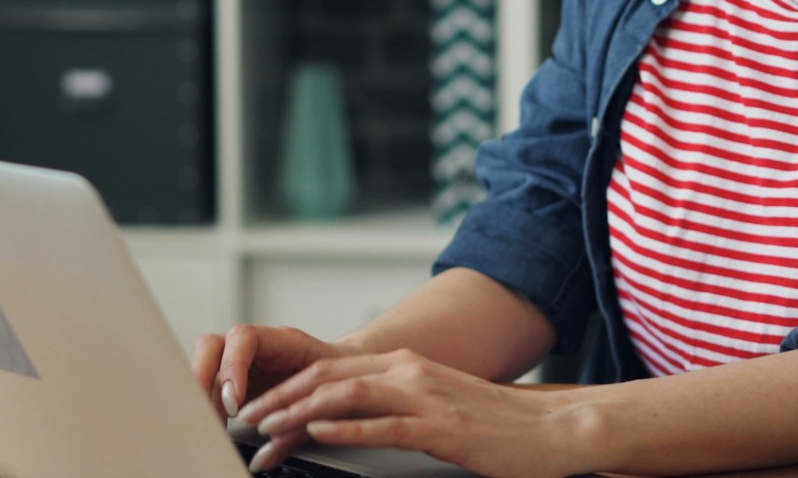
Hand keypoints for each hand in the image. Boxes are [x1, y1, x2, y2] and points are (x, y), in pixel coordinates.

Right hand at [189, 325, 361, 464]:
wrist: (347, 373)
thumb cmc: (337, 380)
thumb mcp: (322, 400)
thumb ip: (293, 426)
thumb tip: (265, 456)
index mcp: (281, 340)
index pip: (244, 338)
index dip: (233, 366)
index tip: (234, 401)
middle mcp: (255, 347)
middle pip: (212, 345)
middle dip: (203, 376)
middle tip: (209, 411)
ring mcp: (241, 361)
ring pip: (206, 364)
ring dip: (202, 394)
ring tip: (211, 423)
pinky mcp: (235, 380)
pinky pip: (210, 385)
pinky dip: (208, 405)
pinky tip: (215, 424)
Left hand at [232, 349, 593, 477]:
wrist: (553, 429)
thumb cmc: (495, 425)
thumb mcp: (435, 404)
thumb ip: (394, 405)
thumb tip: (349, 419)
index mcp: (404, 365)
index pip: (329, 370)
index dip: (286, 388)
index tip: (256, 409)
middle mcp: (409, 371)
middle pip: (327, 377)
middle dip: (280, 399)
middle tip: (244, 422)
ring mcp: (425, 396)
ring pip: (346, 395)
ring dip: (299, 413)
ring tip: (266, 430)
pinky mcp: (441, 426)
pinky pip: (384, 424)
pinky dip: (346, 427)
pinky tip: (319, 433)